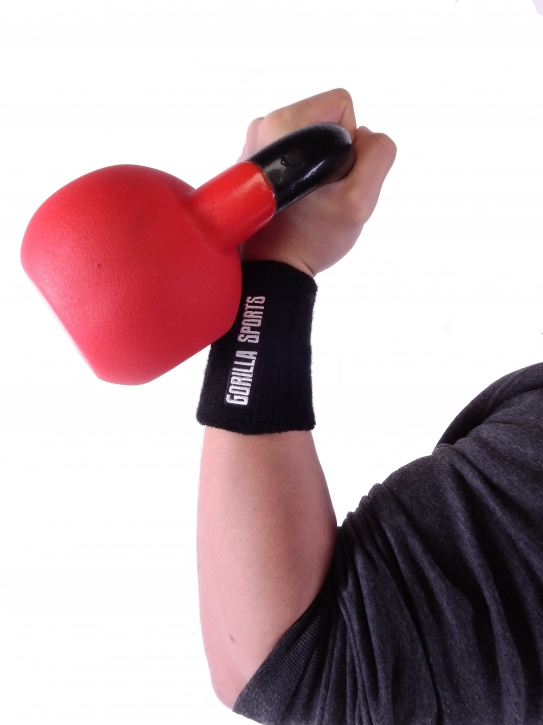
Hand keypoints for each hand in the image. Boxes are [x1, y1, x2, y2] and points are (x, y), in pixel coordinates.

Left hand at [238, 88, 396, 276]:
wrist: (272, 268)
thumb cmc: (310, 238)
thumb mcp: (359, 200)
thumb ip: (378, 155)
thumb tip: (368, 135)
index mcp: (284, 125)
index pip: (342, 105)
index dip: (351, 145)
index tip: (335, 179)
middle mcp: (263, 125)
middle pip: (327, 118)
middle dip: (335, 154)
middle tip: (323, 192)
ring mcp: (256, 142)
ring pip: (313, 136)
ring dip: (320, 164)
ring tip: (309, 198)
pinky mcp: (255, 159)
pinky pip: (297, 151)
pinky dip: (303, 172)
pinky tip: (297, 200)